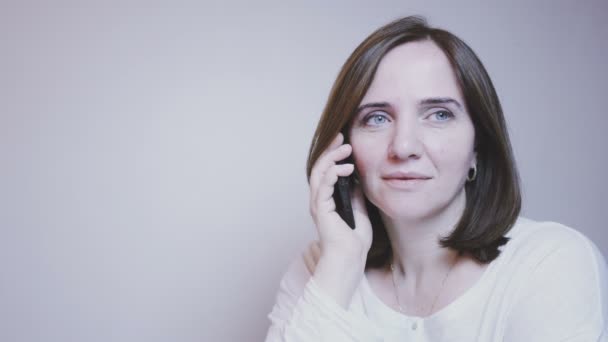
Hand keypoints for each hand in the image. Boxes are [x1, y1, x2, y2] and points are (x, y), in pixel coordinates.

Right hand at [308, 132, 372, 264]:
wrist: (350, 260)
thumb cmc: (354, 242)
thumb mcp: (360, 211)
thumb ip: (356, 196)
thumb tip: (358, 179)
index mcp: (327, 200)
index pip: (326, 171)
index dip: (333, 155)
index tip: (344, 142)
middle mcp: (319, 200)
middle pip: (319, 167)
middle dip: (329, 149)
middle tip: (341, 136)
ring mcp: (318, 204)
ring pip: (319, 172)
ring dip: (331, 157)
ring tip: (345, 147)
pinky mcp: (321, 210)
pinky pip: (324, 185)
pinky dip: (333, 173)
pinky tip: (346, 167)